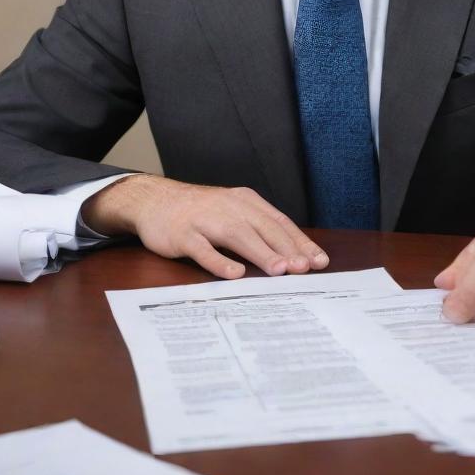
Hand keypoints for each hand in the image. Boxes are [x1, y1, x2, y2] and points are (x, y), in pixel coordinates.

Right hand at [81, 174, 328, 278]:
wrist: (154, 200)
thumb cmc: (200, 212)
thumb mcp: (232, 212)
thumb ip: (257, 230)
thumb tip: (291, 255)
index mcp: (245, 201)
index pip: (279, 222)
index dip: (300, 242)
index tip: (319, 261)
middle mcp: (229, 207)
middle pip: (264, 227)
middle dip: (287, 248)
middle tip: (306, 268)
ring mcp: (205, 220)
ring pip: (238, 235)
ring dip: (261, 253)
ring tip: (280, 270)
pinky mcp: (183, 235)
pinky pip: (203, 249)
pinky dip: (220, 261)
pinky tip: (235, 274)